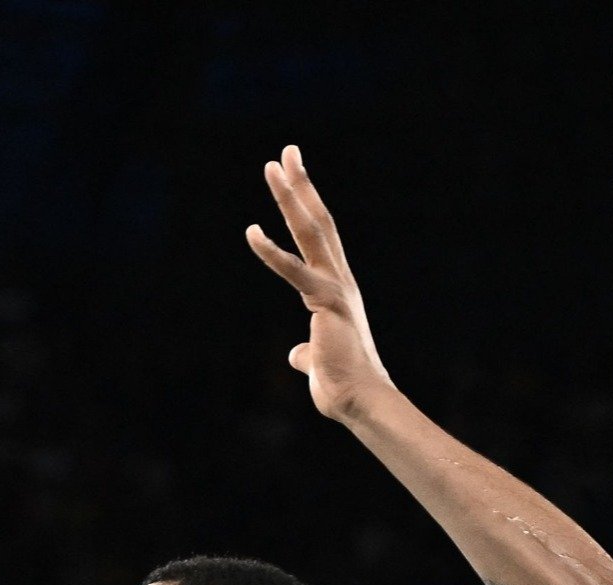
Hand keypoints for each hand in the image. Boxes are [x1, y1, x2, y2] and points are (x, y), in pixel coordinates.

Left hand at [247, 145, 393, 420]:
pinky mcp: (326, 303)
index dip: (305, 206)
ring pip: (312, 231)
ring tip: (273, 166)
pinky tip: (251, 231)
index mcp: (336, 290)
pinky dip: (271, 251)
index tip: (293, 177)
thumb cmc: (341, 388)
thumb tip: (297, 357)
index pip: (319, 239)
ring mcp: (336, 288)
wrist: (360, 403)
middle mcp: (340, 281)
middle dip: (301, 185)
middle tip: (287, 152)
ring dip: (291, 196)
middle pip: (318, 222)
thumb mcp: (316, 364)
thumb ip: (306, 355)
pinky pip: (293, 272)